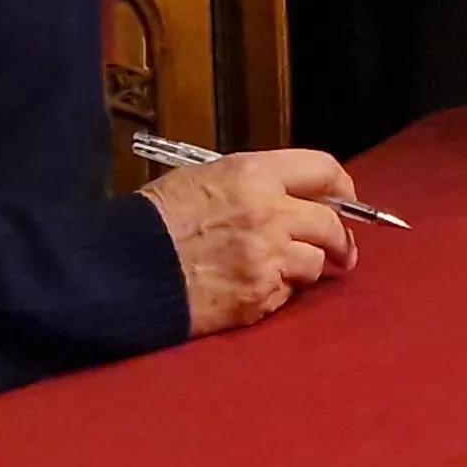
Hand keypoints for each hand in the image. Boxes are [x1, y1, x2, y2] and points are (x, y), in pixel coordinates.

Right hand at [145, 148, 357, 335]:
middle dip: (340, 238)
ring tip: (289, 269)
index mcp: (255, 175)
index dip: (341, 186)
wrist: (122, 269)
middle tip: (340, 250)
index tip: (344, 199)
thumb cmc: (158, 219)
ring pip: (316, 263)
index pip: (324, 169)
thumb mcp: (205, 178)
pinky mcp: (258, 297)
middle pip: (331, 223)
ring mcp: (267, 258)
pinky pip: (288, 294)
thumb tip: (297, 197)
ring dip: (308, 267)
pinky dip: (280, 291)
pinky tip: (256, 286)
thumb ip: (257, 184)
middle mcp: (270, 214)